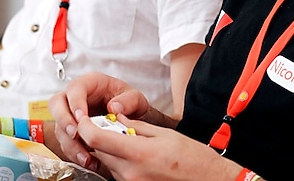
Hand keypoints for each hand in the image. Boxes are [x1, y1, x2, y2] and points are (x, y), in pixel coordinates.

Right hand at [49, 72, 150, 169]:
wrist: (131, 118)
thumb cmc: (129, 102)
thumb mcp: (136, 98)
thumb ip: (129, 100)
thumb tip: (114, 107)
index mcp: (91, 83)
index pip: (75, 88)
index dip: (75, 102)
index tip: (82, 116)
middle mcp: (76, 97)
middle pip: (57, 104)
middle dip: (64, 121)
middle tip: (75, 134)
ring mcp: (71, 114)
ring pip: (59, 127)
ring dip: (70, 143)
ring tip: (86, 156)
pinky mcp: (71, 131)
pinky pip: (66, 142)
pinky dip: (75, 153)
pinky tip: (89, 161)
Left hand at [75, 114, 240, 179]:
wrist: (208, 180)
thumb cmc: (193, 158)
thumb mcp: (165, 135)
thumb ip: (137, 127)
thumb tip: (118, 120)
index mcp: (139, 153)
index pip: (97, 139)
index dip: (86, 127)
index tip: (86, 119)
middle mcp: (130, 172)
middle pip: (100, 151)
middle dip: (101, 137)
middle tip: (114, 127)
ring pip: (109, 163)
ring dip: (113, 151)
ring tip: (133, 143)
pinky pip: (119, 174)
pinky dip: (122, 163)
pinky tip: (139, 157)